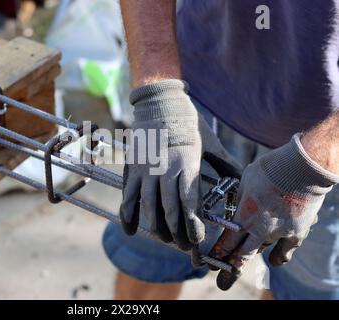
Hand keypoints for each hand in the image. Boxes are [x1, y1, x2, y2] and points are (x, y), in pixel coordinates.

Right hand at [120, 80, 241, 249]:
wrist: (160, 105)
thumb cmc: (188, 125)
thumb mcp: (210, 144)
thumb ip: (226, 164)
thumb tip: (242, 181)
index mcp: (187, 164)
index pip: (189, 202)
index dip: (193, 224)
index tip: (197, 239)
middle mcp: (165, 170)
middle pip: (169, 209)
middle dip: (177, 232)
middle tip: (184, 247)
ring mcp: (146, 170)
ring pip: (149, 206)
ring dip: (156, 226)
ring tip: (164, 239)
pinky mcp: (132, 168)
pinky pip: (128, 195)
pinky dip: (127, 214)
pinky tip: (130, 230)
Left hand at [210, 134, 338, 289]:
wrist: (303, 167)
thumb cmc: (270, 169)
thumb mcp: (245, 180)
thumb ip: (240, 198)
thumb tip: (238, 206)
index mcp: (243, 216)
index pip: (226, 242)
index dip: (218, 254)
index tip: (210, 262)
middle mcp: (259, 229)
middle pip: (241, 255)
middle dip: (228, 268)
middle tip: (220, 279)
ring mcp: (278, 233)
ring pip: (260, 252)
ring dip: (248, 259)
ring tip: (237, 270)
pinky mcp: (296, 232)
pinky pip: (286, 251)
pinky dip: (279, 257)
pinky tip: (275, 261)